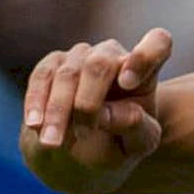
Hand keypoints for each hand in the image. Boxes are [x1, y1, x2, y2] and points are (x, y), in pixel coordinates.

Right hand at [20, 29, 173, 193]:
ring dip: (58, 111)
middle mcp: (114, 56)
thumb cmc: (122, 143)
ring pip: (68, 74)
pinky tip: (35, 126)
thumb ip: (134, 127)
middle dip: (88, 102)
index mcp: (146, 73)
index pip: (158, 43)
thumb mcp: (139, 143)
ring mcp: (81, 56)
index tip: (128, 84)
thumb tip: (105, 113)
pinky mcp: (53, 64)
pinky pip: (42, 77)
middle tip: (83, 135)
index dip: (145, 55)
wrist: (85, 150)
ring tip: (53, 143)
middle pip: (100, 63)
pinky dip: (37, 102)